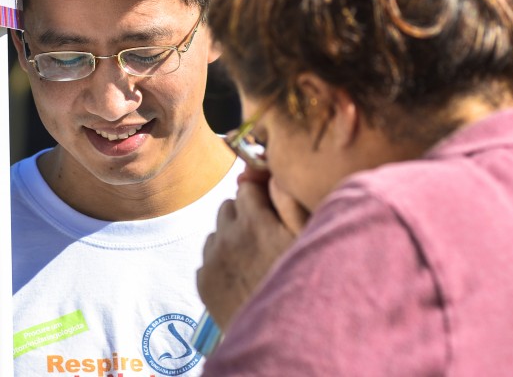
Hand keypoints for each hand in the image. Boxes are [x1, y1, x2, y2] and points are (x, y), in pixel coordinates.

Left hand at [197, 180, 301, 330]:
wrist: (285, 339)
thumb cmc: (305, 284)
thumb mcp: (308, 236)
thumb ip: (289, 199)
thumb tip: (271, 173)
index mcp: (254, 220)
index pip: (247, 185)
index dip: (261, 195)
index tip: (271, 208)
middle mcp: (227, 235)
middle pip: (229, 206)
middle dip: (245, 215)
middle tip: (266, 236)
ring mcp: (212, 260)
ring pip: (217, 232)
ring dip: (232, 237)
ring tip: (256, 259)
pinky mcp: (204, 282)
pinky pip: (209, 258)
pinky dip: (222, 262)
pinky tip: (243, 276)